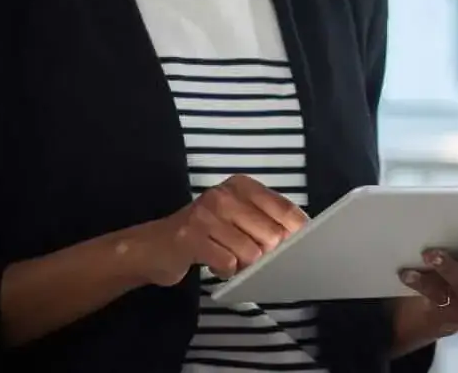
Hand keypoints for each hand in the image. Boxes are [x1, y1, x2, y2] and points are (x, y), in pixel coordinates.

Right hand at [136, 174, 308, 285]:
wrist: (154, 246)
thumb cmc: (205, 233)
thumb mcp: (238, 217)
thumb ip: (267, 221)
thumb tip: (303, 237)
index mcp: (242, 185)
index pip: (286, 209)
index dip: (299, 233)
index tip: (302, 248)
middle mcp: (224, 194)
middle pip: (272, 234)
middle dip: (268, 255)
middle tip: (251, 258)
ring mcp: (206, 214)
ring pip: (251, 252)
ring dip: (244, 265)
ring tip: (229, 258)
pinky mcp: (190, 237)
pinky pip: (227, 264)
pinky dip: (225, 272)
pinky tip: (215, 265)